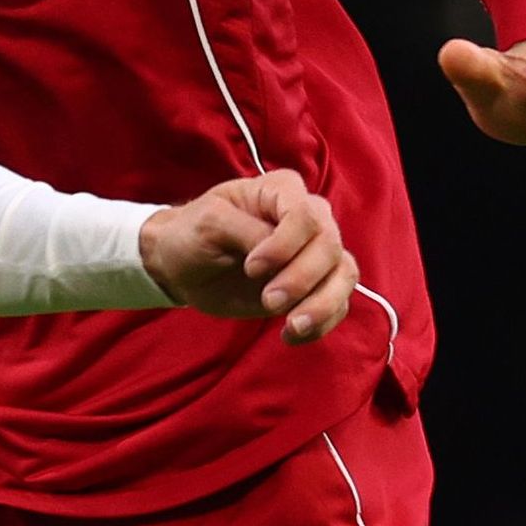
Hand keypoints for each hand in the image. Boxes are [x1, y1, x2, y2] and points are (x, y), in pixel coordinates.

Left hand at [138, 169, 354, 343]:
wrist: (181, 268)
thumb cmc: (191, 235)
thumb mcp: (209, 223)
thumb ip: (247, 231)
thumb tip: (282, 254)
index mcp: (282, 191)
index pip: (306, 216)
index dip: (286, 246)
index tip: (251, 268)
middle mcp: (308, 217)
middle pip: (329, 247)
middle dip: (302, 279)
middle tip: (267, 302)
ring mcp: (314, 252)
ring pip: (343, 275)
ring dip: (322, 305)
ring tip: (292, 327)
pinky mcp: (314, 285)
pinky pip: (338, 304)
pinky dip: (321, 323)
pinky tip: (290, 334)